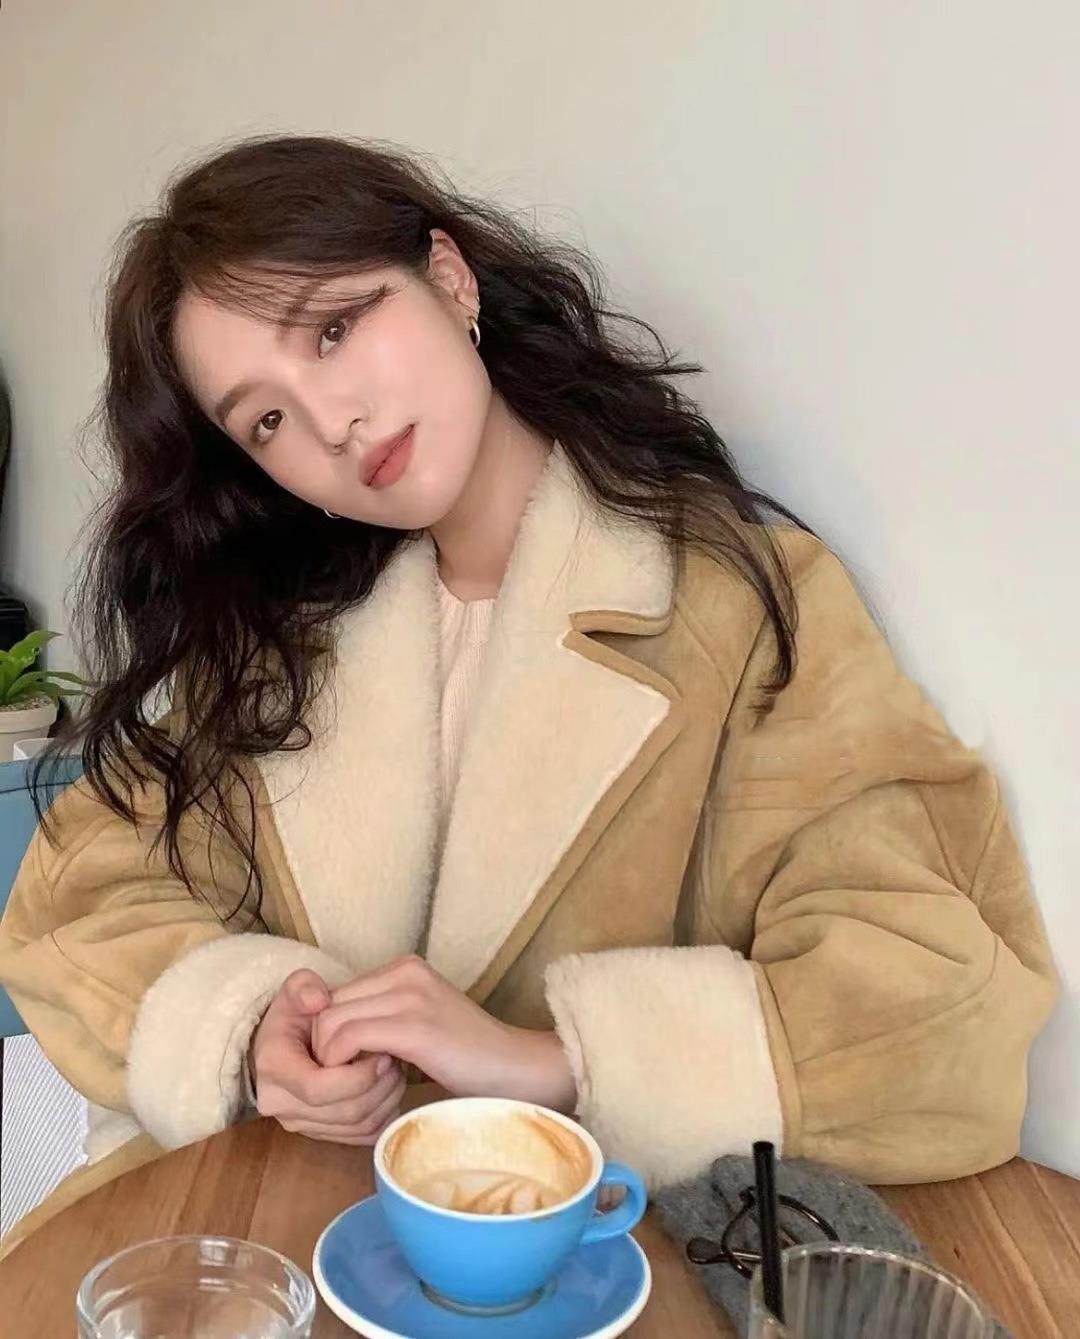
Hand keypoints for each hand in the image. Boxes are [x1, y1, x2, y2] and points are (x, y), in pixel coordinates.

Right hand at [249, 968, 406, 1144]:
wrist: (283, 1045)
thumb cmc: (294, 1016)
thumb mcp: (295, 991)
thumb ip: (303, 986)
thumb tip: (319, 999)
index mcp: (275, 1068)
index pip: (318, 1088)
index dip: (356, 1076)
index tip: (381, 1051)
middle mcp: (282, 1104)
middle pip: (343, 1112)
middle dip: (378, 1087)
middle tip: (397, 1059)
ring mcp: (301, 1124)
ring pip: (356, 1127)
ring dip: (385, 1100)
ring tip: (397, 1070)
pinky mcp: (321, 1134)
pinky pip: (361, 1137)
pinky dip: (383, 1116)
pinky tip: (390, 1090)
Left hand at [311, 956, 577, 1112]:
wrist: (514, 1067)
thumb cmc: (466, 1055)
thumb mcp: (419, 1020)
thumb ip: (382, 1015)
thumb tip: (330, 1032)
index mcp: (405, 967)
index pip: (336, 994)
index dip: (329, 1032)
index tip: (344, 1064)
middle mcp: (405, 972)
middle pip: (327, 1007)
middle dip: (324, 1046)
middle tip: (346, 1077)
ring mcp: (411, 996)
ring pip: (331, 1022)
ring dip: (331, 1060)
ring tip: (357, 1082)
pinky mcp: (414, 1027)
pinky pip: (349, 1038)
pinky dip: (343, 1065)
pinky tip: (367, 1082)